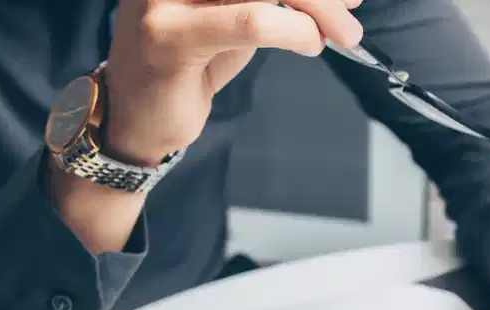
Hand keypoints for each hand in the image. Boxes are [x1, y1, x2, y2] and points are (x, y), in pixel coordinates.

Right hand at [103, 0, 363, 165]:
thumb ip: (278, 1)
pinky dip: (293, 30)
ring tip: (340, 35)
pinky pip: (250, 21)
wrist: (137, 118)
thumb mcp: (237, 19)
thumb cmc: (188, 65)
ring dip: (316, 8)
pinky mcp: (168, 34)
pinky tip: (309, 43)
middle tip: (352, 15)